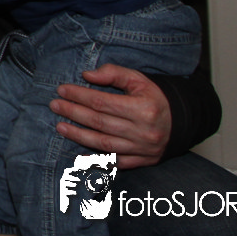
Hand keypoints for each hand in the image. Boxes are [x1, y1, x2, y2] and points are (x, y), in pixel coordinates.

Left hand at [50, 63, 171, 168]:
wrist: (182, 121)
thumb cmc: (156, 98)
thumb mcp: (139, 79)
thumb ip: (114, 74)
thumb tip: (87, 75)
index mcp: (144, 109)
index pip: (102, 102)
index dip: (79, 96)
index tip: (62, 90)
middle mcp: (143, 131)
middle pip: (100, 123)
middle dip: (73, 113)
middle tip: (54, 106)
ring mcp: (143, 149)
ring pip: (104, 144)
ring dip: (78, 135)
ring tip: (60, 126)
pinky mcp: (143, 161)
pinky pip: (115, 162)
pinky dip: (96, 158)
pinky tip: (79, 153)